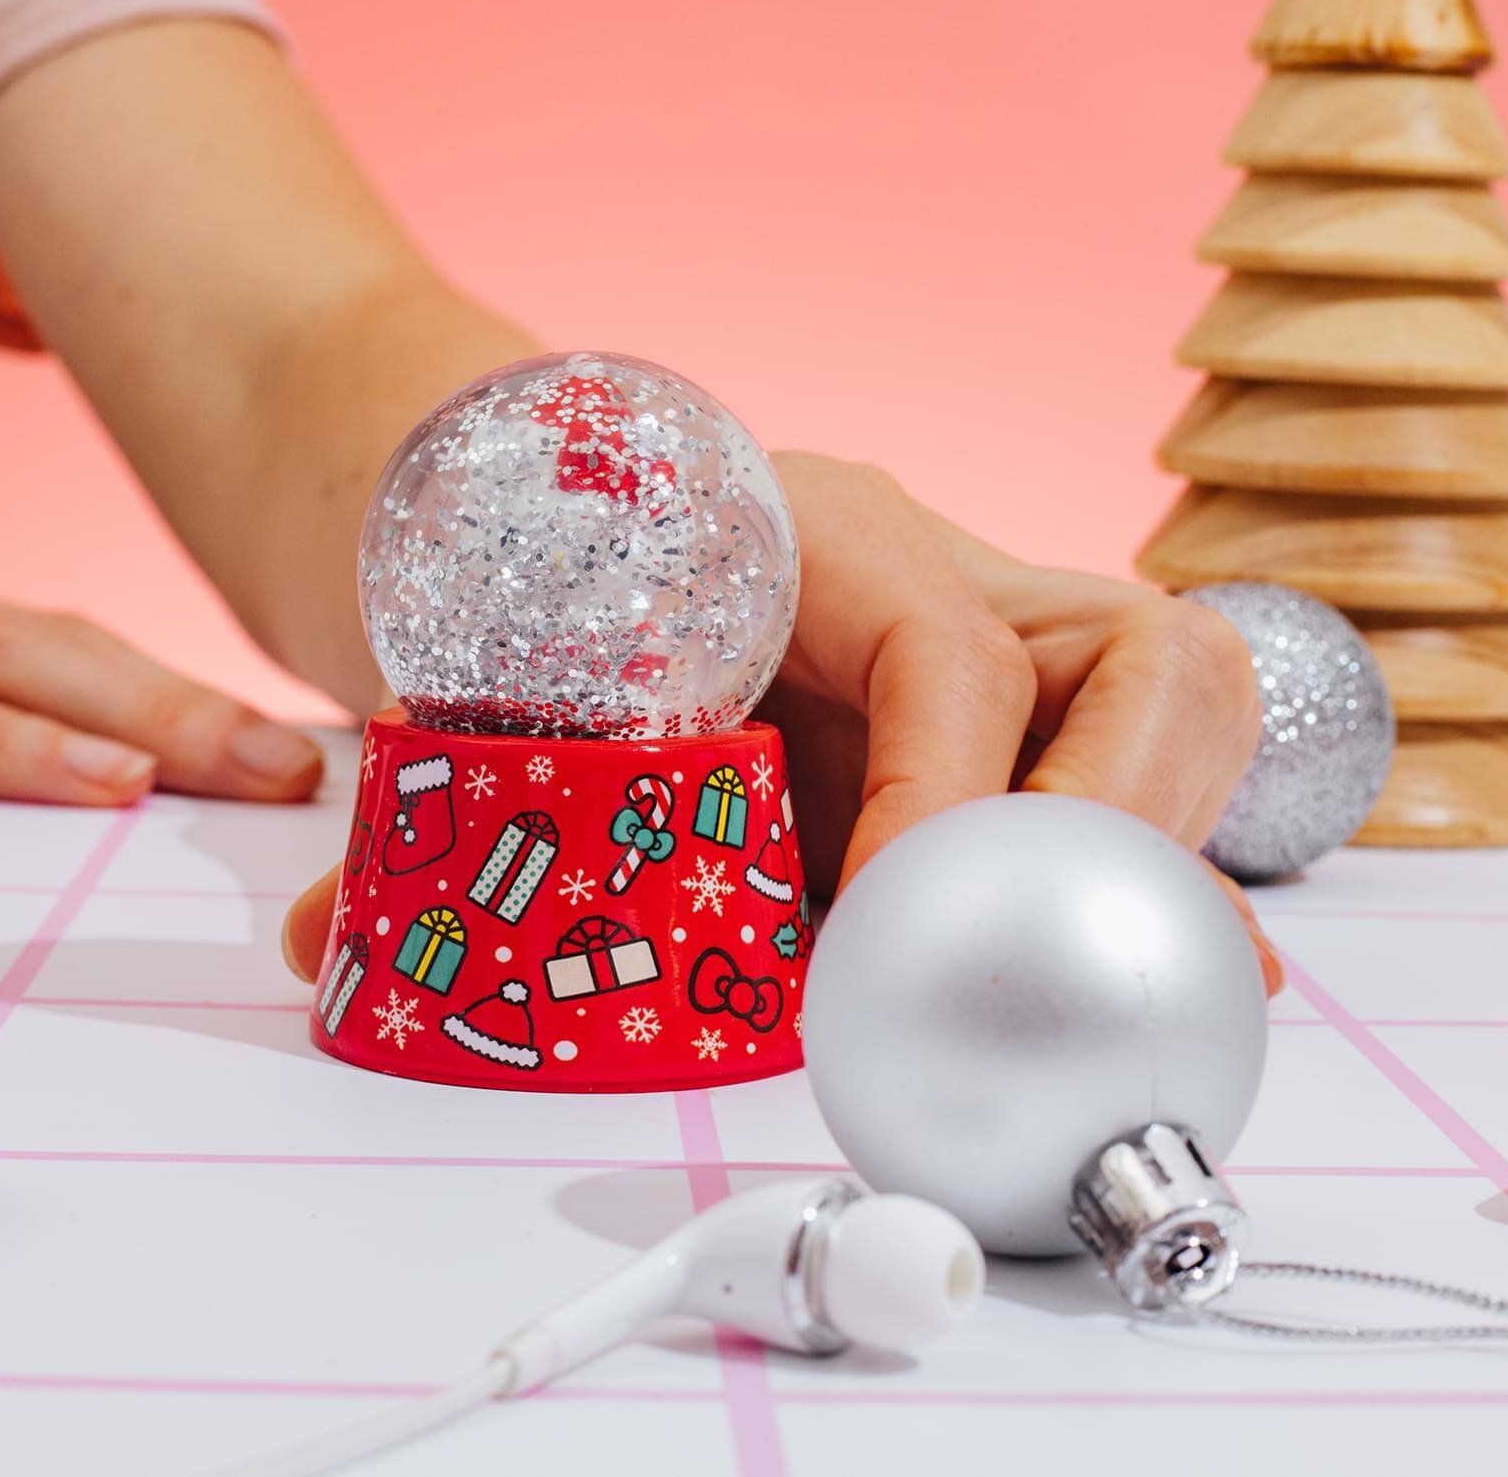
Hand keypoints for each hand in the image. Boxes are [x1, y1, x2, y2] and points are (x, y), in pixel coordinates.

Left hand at [282, 456, 1280, 993]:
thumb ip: (440, 804)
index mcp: (814, 536)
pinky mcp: (1023, 709)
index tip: (884, 946)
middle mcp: (940, 567)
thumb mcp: (505, 685)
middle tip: (1040, 958)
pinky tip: (1184, 970)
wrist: (569, 524)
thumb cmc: (546, 595)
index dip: (940, 809)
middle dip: (1122, 818)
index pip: (944, 648)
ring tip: (1105, 982)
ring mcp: (1002, 629)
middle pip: (1142, 645)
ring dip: (1162, 847)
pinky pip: (1148, 763)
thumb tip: (323, 949)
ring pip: (1178, 694)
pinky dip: (1163, 868)